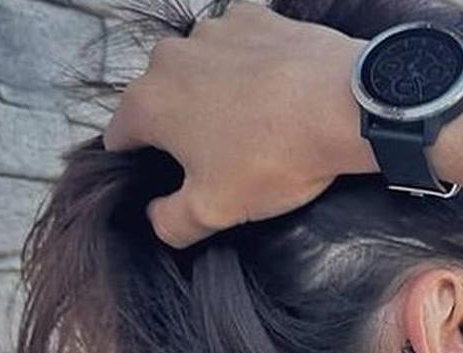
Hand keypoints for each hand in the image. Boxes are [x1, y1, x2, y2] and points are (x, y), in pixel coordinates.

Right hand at [102, 3, 366, 248]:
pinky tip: (275, 92)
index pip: (120, 138)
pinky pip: (239, 48)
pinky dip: (249, 68)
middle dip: (181, 131)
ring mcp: (212, 30)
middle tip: (220, 162)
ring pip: (199, 72)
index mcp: (147, 103)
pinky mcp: (254, 17)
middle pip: (161, 101)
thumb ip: (170, 222)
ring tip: (254, 127)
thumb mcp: (214, 210)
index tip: (168, 182)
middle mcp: (168, 56)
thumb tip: (155, 218)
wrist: (342, 105)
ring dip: (215, 96)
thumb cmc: (271, 159)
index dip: (139, 165)